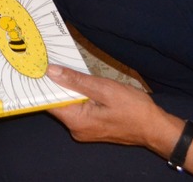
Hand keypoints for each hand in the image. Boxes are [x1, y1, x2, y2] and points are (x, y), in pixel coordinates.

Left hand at [47, 64, 175, 148]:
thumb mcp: (105, 89)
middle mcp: (77, 129)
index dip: (42, 85)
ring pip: (69, 105)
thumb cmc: (134, 109)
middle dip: (56, 84)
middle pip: (58, 103)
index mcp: (77, 121)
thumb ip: (77, 81)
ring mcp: (84, 130)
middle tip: (51, 62)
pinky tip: (80, 83)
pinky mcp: (91, 127)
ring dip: (68, 89)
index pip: (49, 103)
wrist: (155, 128)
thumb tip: (52, 72)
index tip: (37, 68)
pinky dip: (78, 96)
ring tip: (65, 69)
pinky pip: (78, 109)